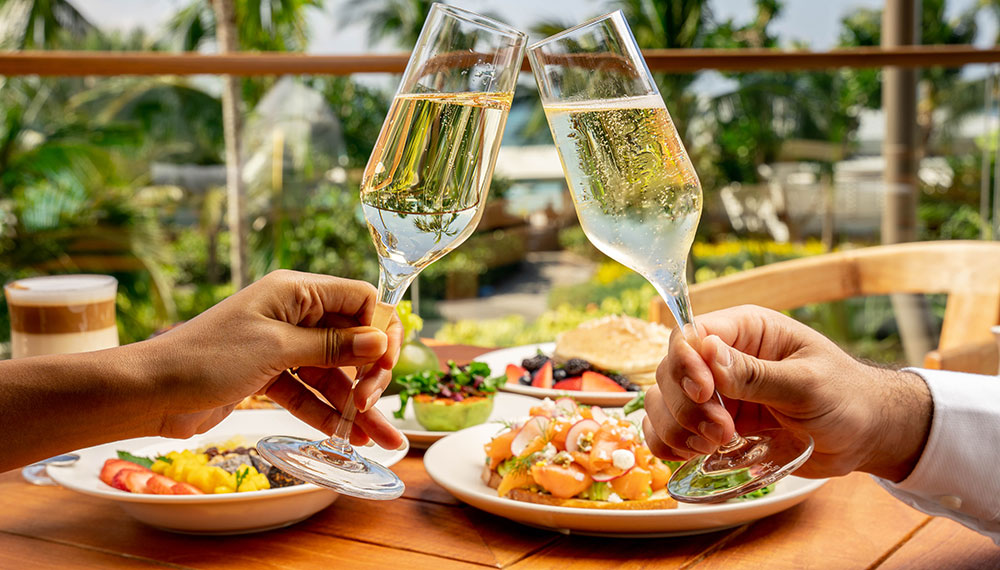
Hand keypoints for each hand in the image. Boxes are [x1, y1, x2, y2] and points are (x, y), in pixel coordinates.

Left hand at [139, 270, 404, 449]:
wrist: (149, 393)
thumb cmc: (206, 359)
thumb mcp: (276, 349)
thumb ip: (331, 346)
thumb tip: (381, 339)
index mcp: (296, 292)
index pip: (360, 300)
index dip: (380, 329)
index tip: (384, 365)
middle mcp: (294, 315)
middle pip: (352, 340)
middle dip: (369, 373)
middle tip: (370, 404)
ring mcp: (283, 347)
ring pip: (334, 374)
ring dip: (356, 405)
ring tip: (383, 440)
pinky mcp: (270, 376)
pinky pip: (311, 392)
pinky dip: (328, 413)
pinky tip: (350, 436)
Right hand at [642, 305, 930, 480]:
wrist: (863, 435)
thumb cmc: (847, 398)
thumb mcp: (807, 384)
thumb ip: (757, 374)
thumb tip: (708, 355)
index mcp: (745, 330)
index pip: (689, 336)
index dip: (686, 366)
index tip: (706, 396)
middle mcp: (720, 357)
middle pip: (668, 372)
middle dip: (687, 407)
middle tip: (724, 433)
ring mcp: (713, 392)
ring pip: (661, 402)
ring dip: (677, 428)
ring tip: (716, 445)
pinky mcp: (709, 424)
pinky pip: (666, 430)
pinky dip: (670, 444)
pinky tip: (696, 453)